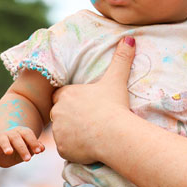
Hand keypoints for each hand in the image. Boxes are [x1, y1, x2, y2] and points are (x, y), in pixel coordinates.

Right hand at [0, 126, 44, 166]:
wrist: (6, 148)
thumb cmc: (21, 148)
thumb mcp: (28, 148)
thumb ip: (35, 147)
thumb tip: (42, 148)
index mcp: (21, 132)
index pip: (28, 135)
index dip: (34, 142)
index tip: (39, 152)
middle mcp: (10, 134)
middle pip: (16, 138)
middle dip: (22, 148)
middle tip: (27, 159)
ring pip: (2, 140)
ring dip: (6, 145)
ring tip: (9, 152)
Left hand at [52, 37, 135, 163]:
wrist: (114, 135)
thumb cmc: (114, 105)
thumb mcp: (117, 79)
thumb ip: (121, 58)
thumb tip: (129, 38)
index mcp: (67, 94)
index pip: (61, 96)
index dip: (71, 100)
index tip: (84, 104)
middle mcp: (58, 112)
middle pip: (59, 114)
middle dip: (69, 116)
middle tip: (89, 119)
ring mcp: (59, 132)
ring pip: (62, 132)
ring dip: (71, 133)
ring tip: (90, 133)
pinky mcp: (62, 149)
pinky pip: (66, 149)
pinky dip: (74, 148)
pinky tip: (89, 146)